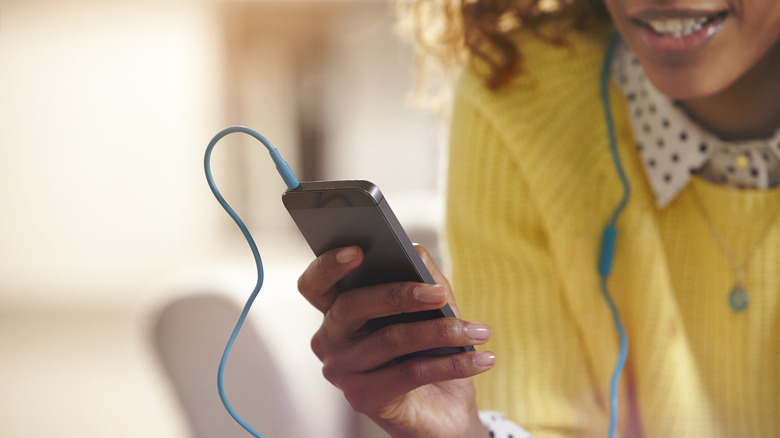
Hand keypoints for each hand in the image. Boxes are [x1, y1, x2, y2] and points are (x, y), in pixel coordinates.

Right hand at [297, 244, 494, 437]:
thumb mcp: (428, 309)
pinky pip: (410, 372)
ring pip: (390, 339)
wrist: (441, 409)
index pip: (315, 285)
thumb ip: (420, 276)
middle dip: (399, 295)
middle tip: (439, 294)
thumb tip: (415, 252)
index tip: (358, 251)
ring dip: (441, 333)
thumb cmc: (427, 351)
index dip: (328, 265)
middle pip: (351, 306)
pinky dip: (451, 364)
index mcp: (337, 311)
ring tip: (478, 330)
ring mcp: (342, 371)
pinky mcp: (363, 398)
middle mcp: (329, 340)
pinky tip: (480, 360)